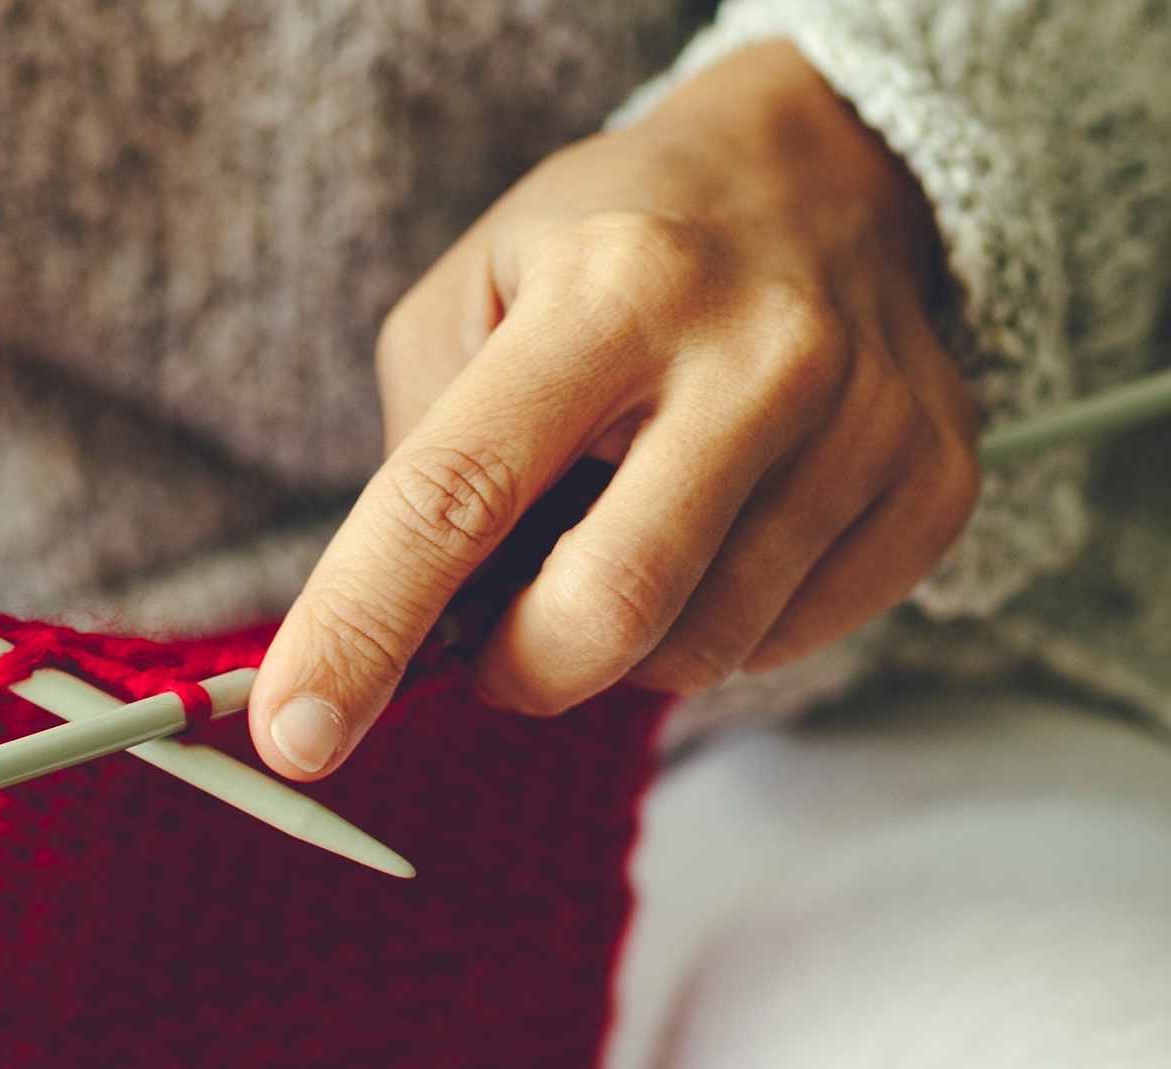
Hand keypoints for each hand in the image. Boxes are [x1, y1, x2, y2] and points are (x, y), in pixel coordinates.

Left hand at [250, 42, 979, 779]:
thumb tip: (401, 639)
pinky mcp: (934, 486)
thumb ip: (424, 461)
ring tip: (620, 533)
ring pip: (699, 651)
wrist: (823, 172)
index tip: (295, 735)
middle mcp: (755, 352)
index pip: (456, 492)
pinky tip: (716, 530)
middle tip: (492, 638)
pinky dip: (715, 627)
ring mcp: (866, 422)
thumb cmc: (608, 253)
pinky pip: (785, 647)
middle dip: (516, 671)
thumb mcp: (473, 300)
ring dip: (619, 645)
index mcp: (609, 288)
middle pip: (604, 611)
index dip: (363, 626)